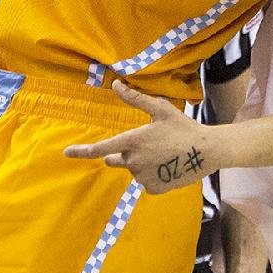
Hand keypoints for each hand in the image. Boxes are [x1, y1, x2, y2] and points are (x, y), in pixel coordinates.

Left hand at [64, 80, 218, 192]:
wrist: (206, 151)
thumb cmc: (182, 126)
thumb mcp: (160, 109)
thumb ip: (135, 98)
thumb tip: (116, 84)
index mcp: (133, 141)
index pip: (101, 148)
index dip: (82, 151)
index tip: (66, 153)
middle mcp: (134, 161)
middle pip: (116, 158)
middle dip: (123, 153)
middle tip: (147, 144)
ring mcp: (143, 177)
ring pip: (133, 169)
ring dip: (141, 162)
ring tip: (165, 153)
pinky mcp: (153, 188)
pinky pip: (146, 181)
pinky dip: (153, 174)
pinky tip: (168, 165)